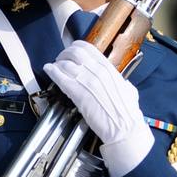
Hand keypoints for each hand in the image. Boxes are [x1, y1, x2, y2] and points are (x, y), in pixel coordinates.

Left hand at [44, 41, 151, 176]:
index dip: (75, 48)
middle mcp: (97, 72)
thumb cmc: (127, 114)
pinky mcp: (78, 94)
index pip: (88, 48)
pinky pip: (61, 78)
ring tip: (53, 67)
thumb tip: (120, 82)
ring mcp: (87, 82)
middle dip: (64, 54)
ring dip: (57, 64)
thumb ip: (121, 83)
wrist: (124, 129)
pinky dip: (52, 72)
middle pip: (74, 53)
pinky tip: (48, 70)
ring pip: (65, 64)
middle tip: (60, 60)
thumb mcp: (128, 91)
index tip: (71, 52)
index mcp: (109, 69)